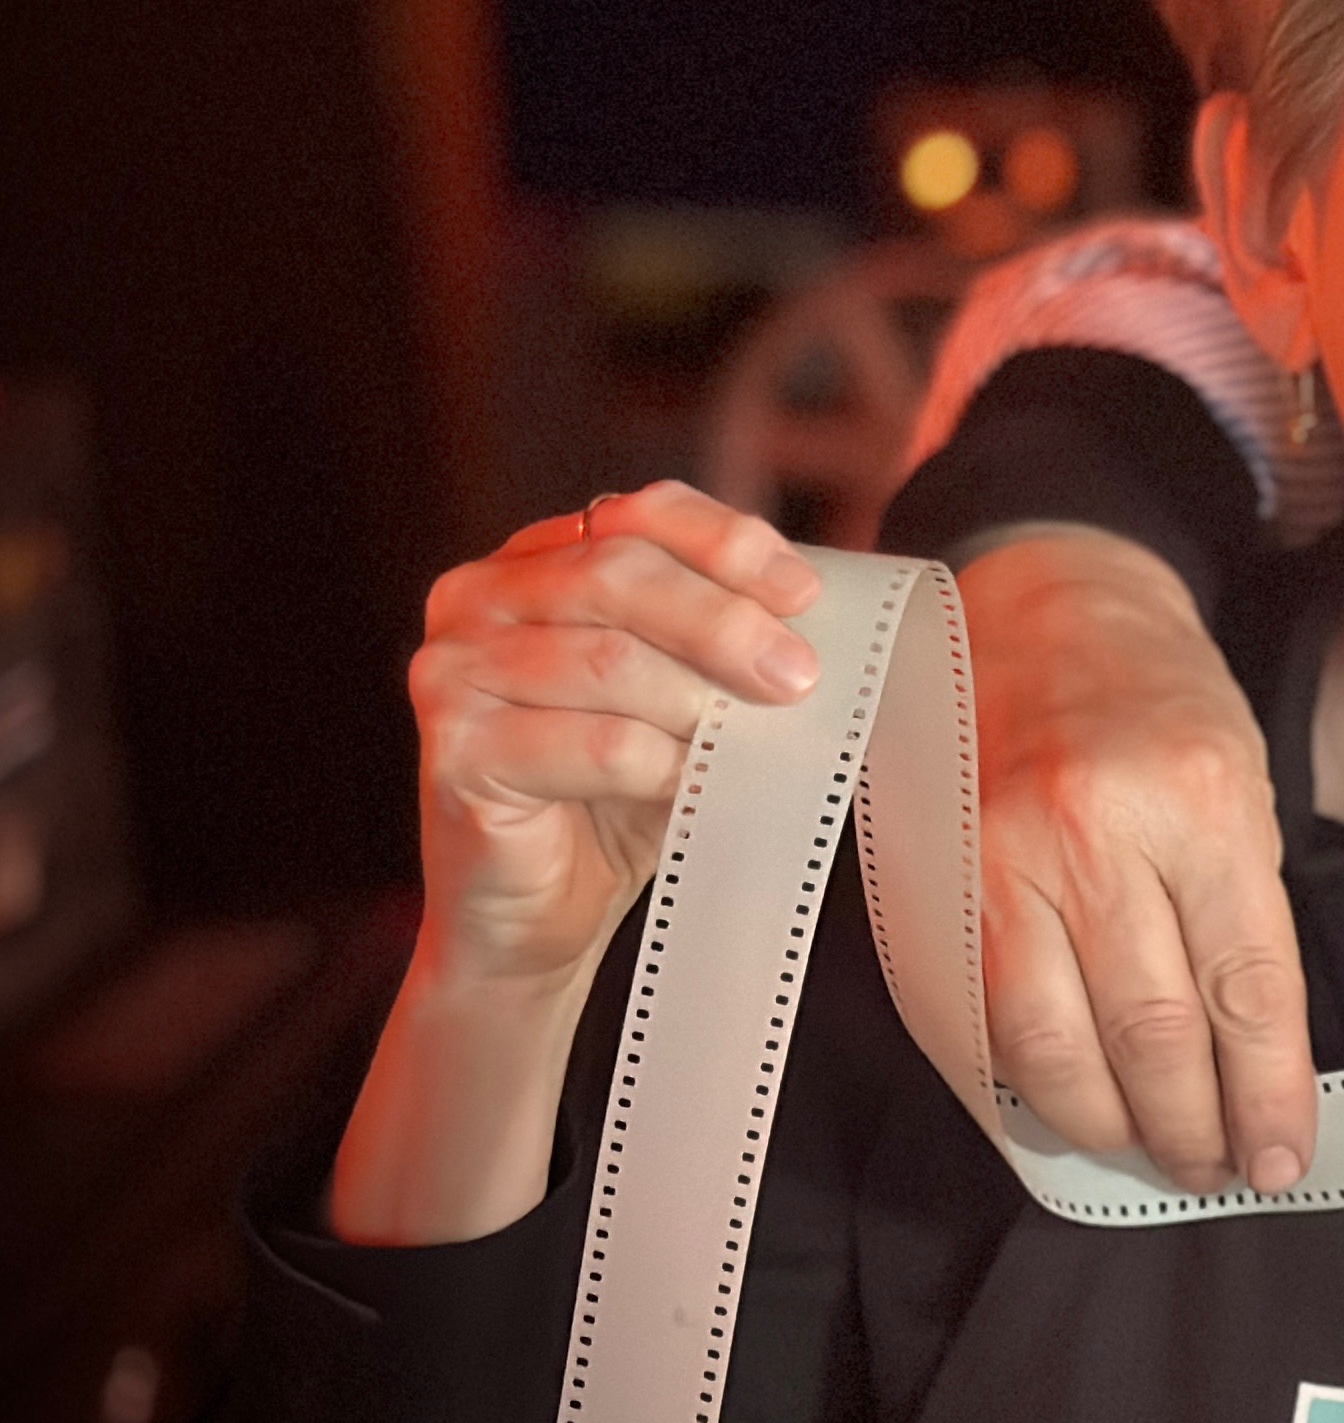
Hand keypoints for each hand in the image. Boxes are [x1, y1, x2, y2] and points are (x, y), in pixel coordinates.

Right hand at [410, 481, 821, 988]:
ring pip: (609, 660)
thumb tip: (812, 612)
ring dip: (697, 702)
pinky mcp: (454, 751)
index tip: (804, 594)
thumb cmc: (616, 791)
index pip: (638, 512)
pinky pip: (592, 743)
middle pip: (620, 574)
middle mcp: (477, 596)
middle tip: (797, 678)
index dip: (727, 542)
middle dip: (725, 624)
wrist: (541, 911)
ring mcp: (452, 670)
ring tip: (748, 741)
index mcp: (535, 559)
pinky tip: (690, 786)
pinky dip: (662, 765)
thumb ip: (717, 637)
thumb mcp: (677, 691)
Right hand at [956, 527, 1311, 1193]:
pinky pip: (982, 1022)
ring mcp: (1002, 860)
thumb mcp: (1240, 781)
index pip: (1246, 990)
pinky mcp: (938, 883)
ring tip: (1152, 1150)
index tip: (1281, 1159)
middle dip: (1195, 1127)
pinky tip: (1066, 1108)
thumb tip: (1254, 1062)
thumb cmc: (1159, 700)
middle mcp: (1096, 833)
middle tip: (1218, 1167)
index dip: (1267, 1096)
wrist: (1039, 602)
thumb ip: (1242, 914)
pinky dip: (1027, 1086)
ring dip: (1112, 1126)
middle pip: (1154, 1034)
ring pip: (1057, 1049)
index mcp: (1201, 802)